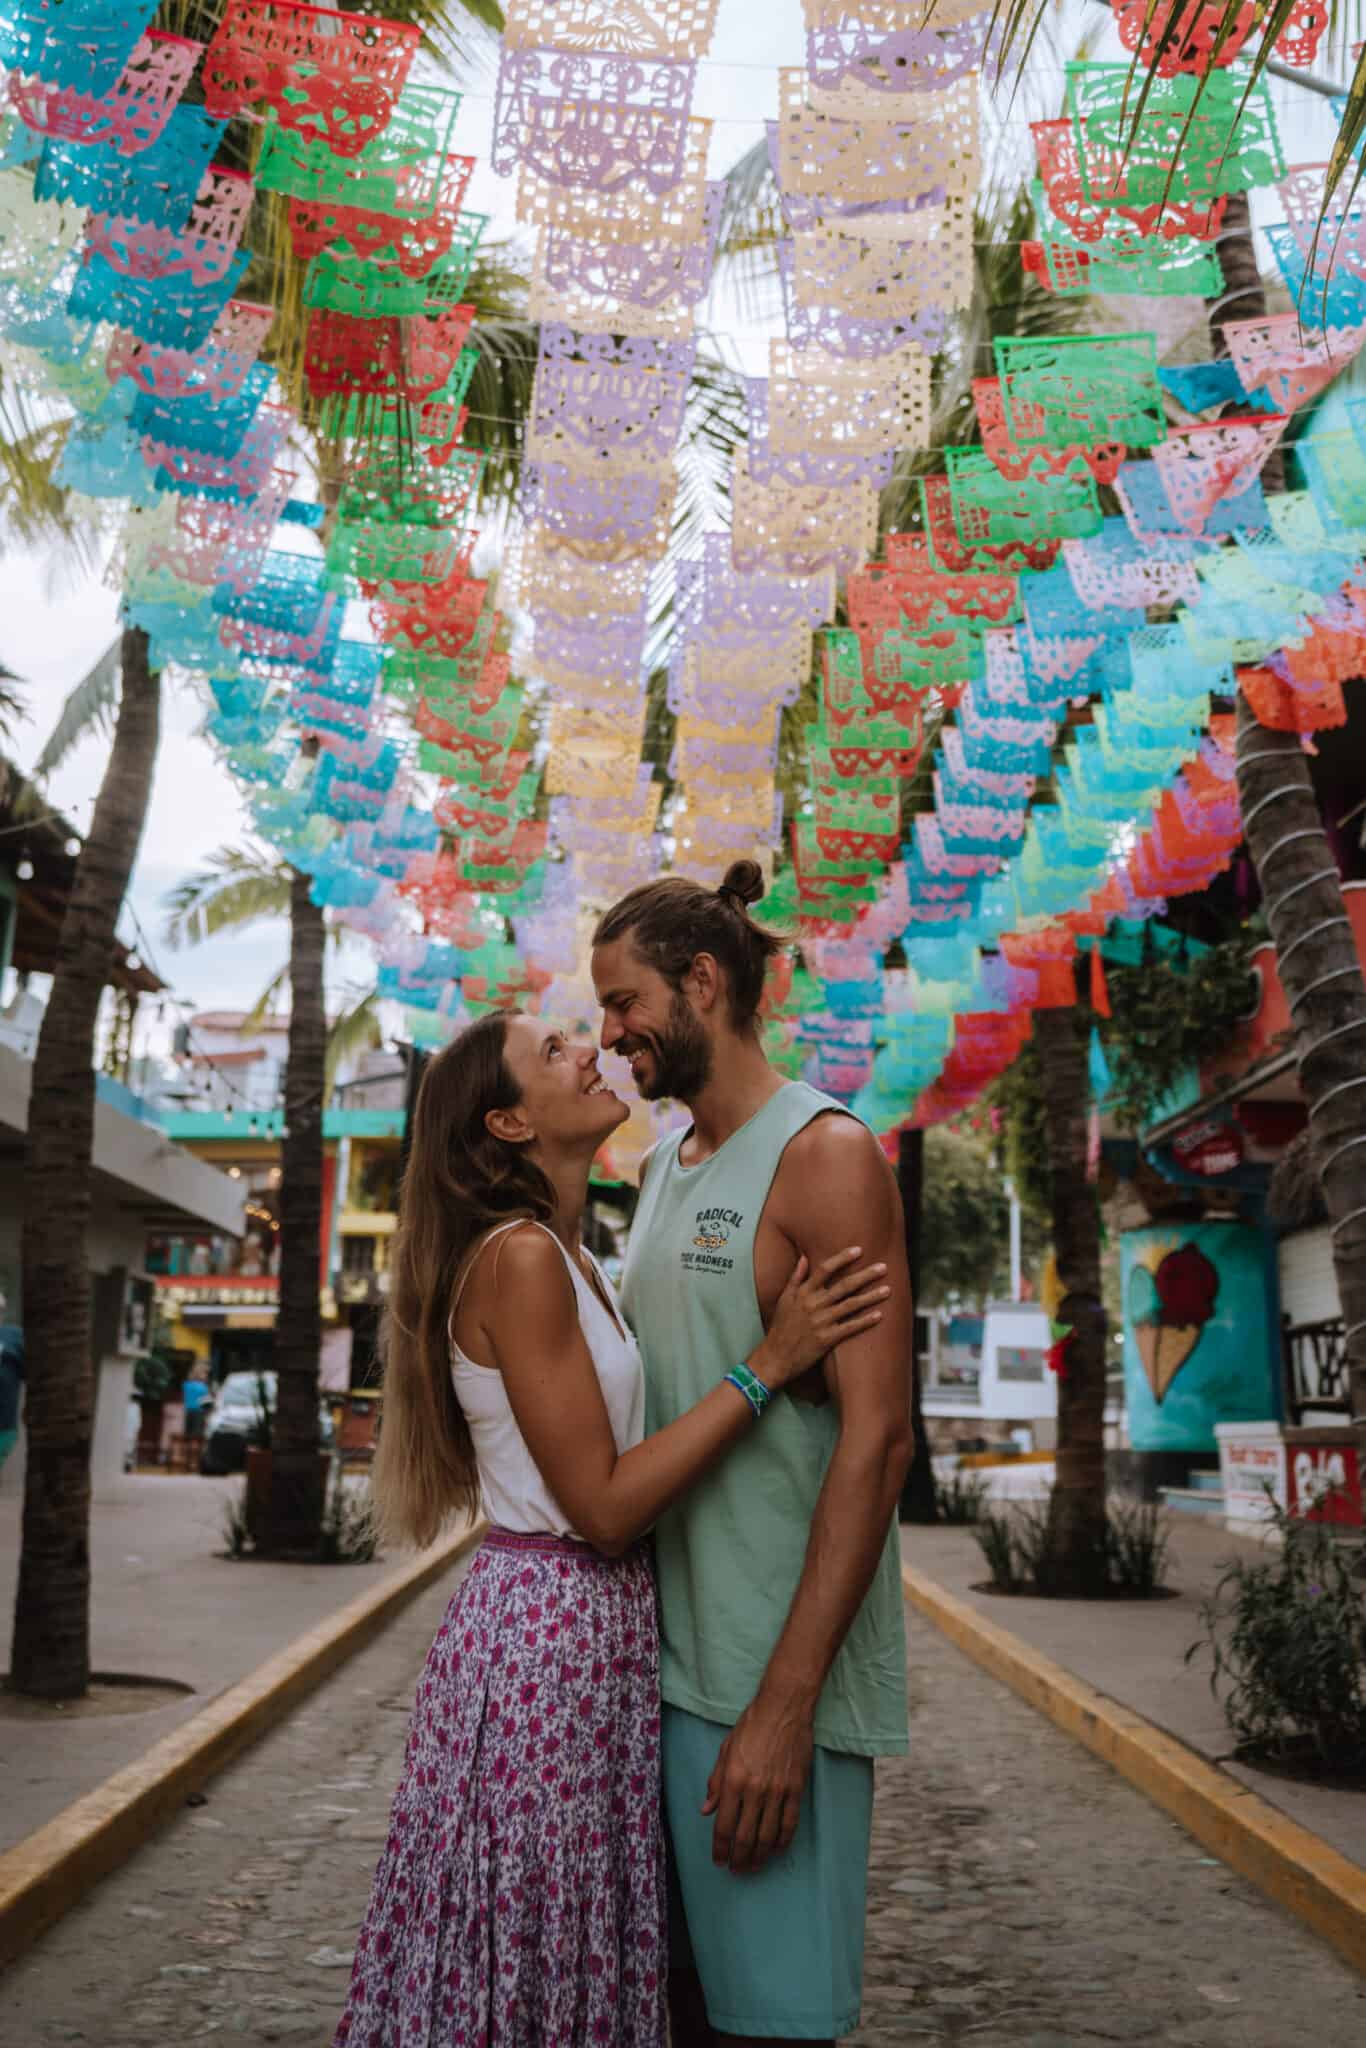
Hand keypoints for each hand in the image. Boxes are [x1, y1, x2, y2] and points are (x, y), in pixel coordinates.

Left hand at [702, 1691, 814, 1874]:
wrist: (784, 1709)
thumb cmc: (751, 1726)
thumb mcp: (725, 1750)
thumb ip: (715, 1782)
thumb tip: (707, 1809)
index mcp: (733, 1781)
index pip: (724, 1826)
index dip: (720, 1849)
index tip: (718, 1861)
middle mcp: (754, 1790)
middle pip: (745, 1837)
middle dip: (738, 1859)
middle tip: (736, 1870)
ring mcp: (777, 1792)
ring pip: (767, 1836)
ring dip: (759, 1856)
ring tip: (753, 1866)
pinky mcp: (796, 1789)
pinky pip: (789, 1824)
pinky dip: (782, 1842)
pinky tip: (775, 1850)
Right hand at [755, 1247, 888, 1389]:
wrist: (775, 1357)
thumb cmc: (780, 1327)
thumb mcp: (784, 1299)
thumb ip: (796, 1277)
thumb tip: (804, 1256)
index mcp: (803, 1293)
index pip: (825, 1269)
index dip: (842, 1258)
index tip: (859, 1250)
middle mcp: (813, 1305)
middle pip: (844, 1285)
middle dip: (865, 1275)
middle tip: (883, 1267)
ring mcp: (820, 1322)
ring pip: (851, 1305)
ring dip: (871, 1297)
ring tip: (888, 1290)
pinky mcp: (826, 1340)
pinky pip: (850, 1328)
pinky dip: (865, 1321)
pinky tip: (879, 1315)